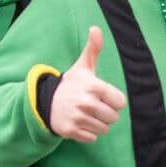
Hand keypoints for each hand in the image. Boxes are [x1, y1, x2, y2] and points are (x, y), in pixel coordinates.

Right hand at [49, 27, 127, 142]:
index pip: (120, 102)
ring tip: (87, 115)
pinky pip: (92, 138)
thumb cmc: (70, 84)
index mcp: (94, 87)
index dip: (114, 101)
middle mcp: (86, 103)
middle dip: (106, 114)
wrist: (45, 101)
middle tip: (94, 107)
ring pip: (104, 129)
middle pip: (113, 117)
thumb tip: (96, 28)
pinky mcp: (70, 131)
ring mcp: (78, 118)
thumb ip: (93, 48)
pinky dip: (88, 134)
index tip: (103, 97)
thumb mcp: (82, 66)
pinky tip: (79, 123)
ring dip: (98, 124)